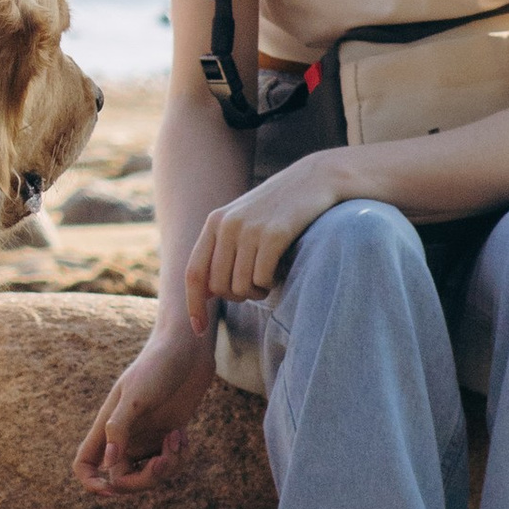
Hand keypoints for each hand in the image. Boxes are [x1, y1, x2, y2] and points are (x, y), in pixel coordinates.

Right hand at [73, 320, 214, 495]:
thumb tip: (108, 464)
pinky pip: (170, 463)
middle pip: (122, 479)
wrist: (188, 348)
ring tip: (178, 439)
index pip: (85, 464)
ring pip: (150, 474)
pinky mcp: (169, 434)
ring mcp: (147, 436)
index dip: (92, 483)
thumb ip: (119, 428)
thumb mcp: (137, 396)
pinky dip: (179, 457)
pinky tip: (184, 436)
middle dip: (145, 479)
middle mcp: (125, 436)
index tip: (111, 489)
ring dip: (168, 466)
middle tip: (163, 462)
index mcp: (107, 426)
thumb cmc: (158, 365)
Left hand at [184, 153, 349, 324]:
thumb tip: (206, 293)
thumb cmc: (278, 208)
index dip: (194, 305)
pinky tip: (279, 270)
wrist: (314, 179)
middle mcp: (227, 225)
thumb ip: (221, 250)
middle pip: (219, 288)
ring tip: (268, 277)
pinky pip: (262, 279)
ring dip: (256, 292)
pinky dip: (270, 284)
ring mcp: (250, 229)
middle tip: (255, 286)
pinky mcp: (275, 234)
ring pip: (241, 287)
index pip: (194, 273)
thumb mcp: (242, 221)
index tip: (199, 329)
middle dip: (237, 297)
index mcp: (214, 222)